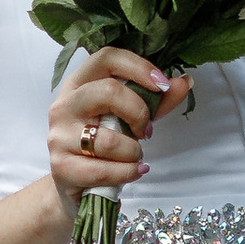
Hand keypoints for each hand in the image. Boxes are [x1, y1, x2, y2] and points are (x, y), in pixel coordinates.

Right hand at [46, 47, 192, 206]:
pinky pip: (103, 170)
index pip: (106, 58)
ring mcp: (59, 136)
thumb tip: (185, 82)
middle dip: (139, 113)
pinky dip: (127, 173)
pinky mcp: (61, 167)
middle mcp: (65, 105)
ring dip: (133, 152)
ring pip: (108, 139)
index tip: (162, 85)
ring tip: (133, 157)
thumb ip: (156, 102)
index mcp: (80, 84)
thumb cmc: (104, 146)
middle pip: (108, 91)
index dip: (138, 67)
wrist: (76, 185)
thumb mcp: (130, 119)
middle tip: (146, 131)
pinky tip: (133, 172)